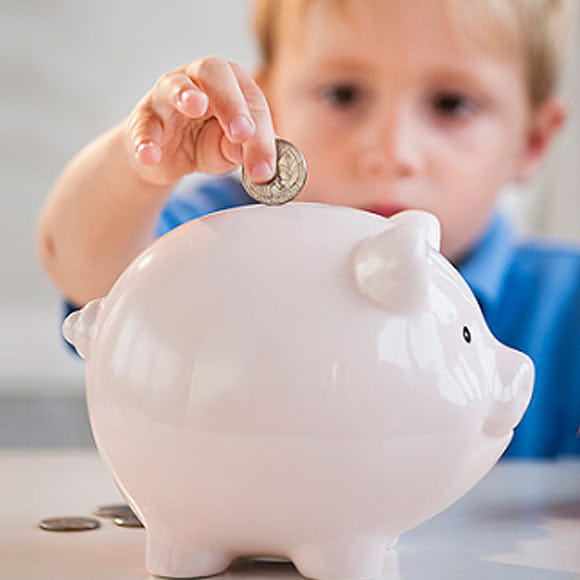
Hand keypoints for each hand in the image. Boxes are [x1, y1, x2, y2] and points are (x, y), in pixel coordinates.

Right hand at [125, 57, 276, 185]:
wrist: (164, 157)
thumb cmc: (205, 142)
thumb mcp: (229, 151)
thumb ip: (241, 153)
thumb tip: (257, 165)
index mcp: (231, 83)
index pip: (251, 100)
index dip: (261, 134)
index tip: (264, 168)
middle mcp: (198, 79)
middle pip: (215, 73)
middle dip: (231, 102)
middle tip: (242, 132)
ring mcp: (167, 95)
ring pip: (174, 86)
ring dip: (186, 94)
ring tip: (195, 105)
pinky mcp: (143, 119)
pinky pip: (143, 126)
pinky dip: (146, 141)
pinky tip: (150, 155)